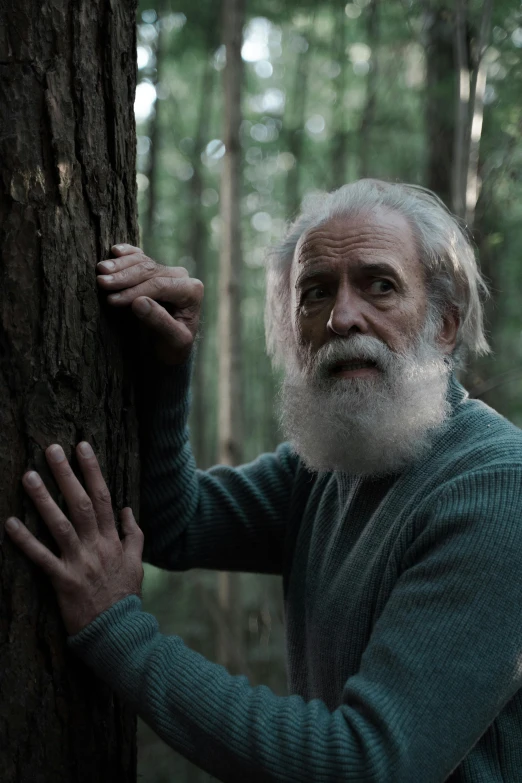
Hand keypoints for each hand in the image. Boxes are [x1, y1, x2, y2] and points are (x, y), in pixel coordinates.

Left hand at [3, 442, 143, 635]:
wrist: (118, 631)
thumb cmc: (124, 596)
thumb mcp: (137, 562)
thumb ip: (133, 534)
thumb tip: (126, 508)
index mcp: (112, 539)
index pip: (103, 497)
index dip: (92, 470)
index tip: (81, 447)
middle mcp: (96, 546)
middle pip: (81, 503)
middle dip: (66, 474)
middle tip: (51, 450)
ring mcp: (79, 562)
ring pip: (60, 525)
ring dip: (44, 499)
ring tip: (28, 476)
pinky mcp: (62, 581)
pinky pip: (41, 557)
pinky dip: (25, 540)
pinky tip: (10, 523)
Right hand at [96, 244, 203, 364]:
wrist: (172, 345)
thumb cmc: (174, 346)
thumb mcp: (173, 341)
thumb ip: (159, 321)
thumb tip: (139, 302)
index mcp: (191, 291)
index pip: (159, 285)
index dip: (134, 291)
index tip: (112, 300)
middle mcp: (182, 276)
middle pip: (149, 271)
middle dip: (123, 276)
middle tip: (101, 281)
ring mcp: (168, 271)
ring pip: (142, 262)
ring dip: (120, 265)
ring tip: (100, 270)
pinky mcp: (156, 270)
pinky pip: (140, 257)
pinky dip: (127, 255)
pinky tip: (114, 251)